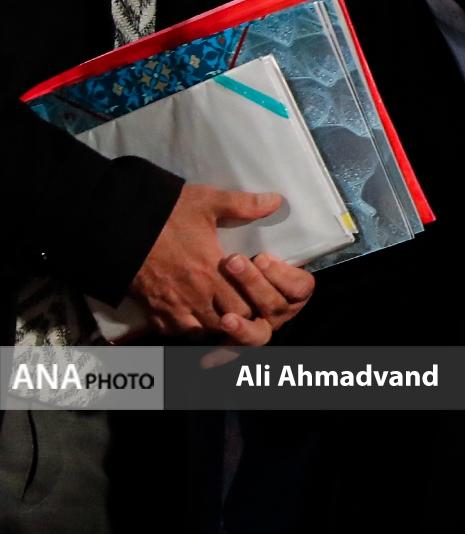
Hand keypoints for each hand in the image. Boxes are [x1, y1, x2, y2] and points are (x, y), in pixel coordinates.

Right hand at [125, 185, 310, 341]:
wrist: (119, 226)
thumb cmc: (165, 215)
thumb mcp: (207, 203)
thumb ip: (243, 205)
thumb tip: (276, 201)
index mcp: (211, 272)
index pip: (244, 305)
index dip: (255, 304)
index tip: (259, 295)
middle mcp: (194, 295)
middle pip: (226, 321)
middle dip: (239, 317)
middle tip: (245, 305)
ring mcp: (172, 306)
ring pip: (201, 331)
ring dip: (214, 324)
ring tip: (222, 312)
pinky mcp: (152, 310)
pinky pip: (173, 332)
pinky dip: (186, 329)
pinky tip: (193, 318)